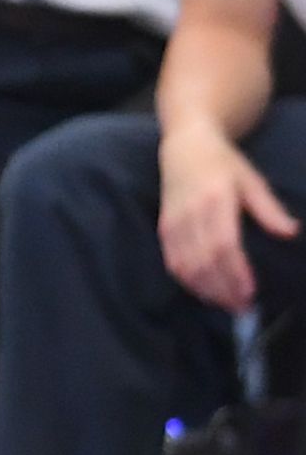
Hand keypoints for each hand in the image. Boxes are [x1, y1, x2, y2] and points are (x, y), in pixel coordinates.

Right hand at [158, 126, 296, 311]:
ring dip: (205, 289)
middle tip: (242, 307)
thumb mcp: (252, 180)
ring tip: (226, 304)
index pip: (224, 244)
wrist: (184, 146)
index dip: (236, 272)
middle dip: (222, 289)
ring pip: (185, 265)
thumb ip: (269, 208)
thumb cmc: (223, 163)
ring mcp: (173, 222)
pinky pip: (172, 261)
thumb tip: (290, 232)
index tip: (251, 292)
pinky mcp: (164, 228)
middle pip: (203, 261)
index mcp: (215, 199)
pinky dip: (187, 281)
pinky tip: (204, 291)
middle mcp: (190, 213)